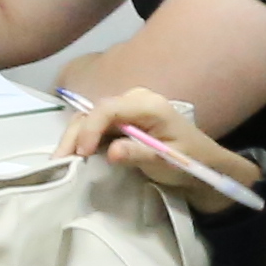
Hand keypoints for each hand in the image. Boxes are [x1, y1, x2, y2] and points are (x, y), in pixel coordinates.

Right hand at [58, 86, 244, 210]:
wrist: (205, 165)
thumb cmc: (191, 162)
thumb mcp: (168, 160)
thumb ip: (139, 153)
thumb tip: (110, 151)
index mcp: (149, 105)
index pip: (107, 109)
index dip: (89, 129)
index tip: (81, 154)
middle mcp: (134, 100)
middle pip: (93, 112)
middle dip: (74, 135)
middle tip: (60, 160)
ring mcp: (126, 109)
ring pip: (89, 118)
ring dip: (73, 138)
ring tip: (61, 160)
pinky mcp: (121, 120)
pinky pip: (95, 125)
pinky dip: (81, 139)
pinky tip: (73, 154)